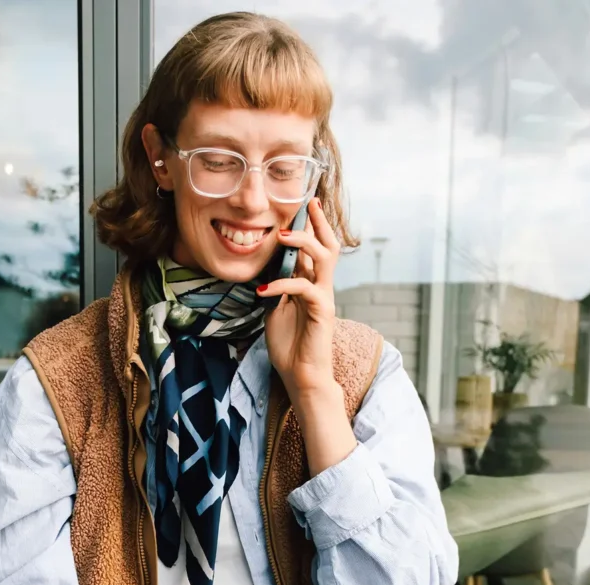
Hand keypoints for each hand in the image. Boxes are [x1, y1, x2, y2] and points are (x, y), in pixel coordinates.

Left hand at [258, 197, 339, 403]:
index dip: (310, 227)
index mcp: (310, 285)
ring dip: (303, 242)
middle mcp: (321, 287)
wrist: (301, 376)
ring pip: (323, 258)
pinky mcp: (321, 311)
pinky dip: (281, 285)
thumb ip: (276, 289)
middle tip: (308, 203)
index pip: (313, 249)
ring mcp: (323, 297)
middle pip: (328, 245)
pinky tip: (262, 290)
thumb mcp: (276, 310)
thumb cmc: (289, 346)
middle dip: (318, 222)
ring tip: (282, 236)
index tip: (304, 204)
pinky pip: (303, 287)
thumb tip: (267, 268)